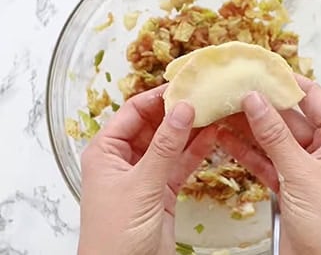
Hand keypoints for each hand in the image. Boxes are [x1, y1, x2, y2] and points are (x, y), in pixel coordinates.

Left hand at [78, 85, 215, 254]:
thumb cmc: (115, 235)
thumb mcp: (142, 185)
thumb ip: (165, 147)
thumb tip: (182, 109)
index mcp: (106, 151)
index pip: (133, 112)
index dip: (158, 97)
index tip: (184, 85)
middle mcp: (123, 159)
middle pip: (153, 125)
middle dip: (177, 112)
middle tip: (204, 96)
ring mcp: (144, 175)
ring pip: (170, 144)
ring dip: (190, 130)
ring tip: (214, 110)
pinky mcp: (162, 191)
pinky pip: (179, 164)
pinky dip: (195, 151)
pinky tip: (213, 136)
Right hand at [217, 75, 320, 254]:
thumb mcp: (304, 174)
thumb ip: (276, 137)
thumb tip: (255, 101)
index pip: (311, 97)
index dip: (284, 81)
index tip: (258, 68)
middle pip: (287, 117)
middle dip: (259, 104)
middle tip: (230, 89)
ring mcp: (304, 168)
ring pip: (272, 140)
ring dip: (247, 128)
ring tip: (220, 109)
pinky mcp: (288, 187)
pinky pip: (264, 162)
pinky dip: (246, 152)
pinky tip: (225, 138)